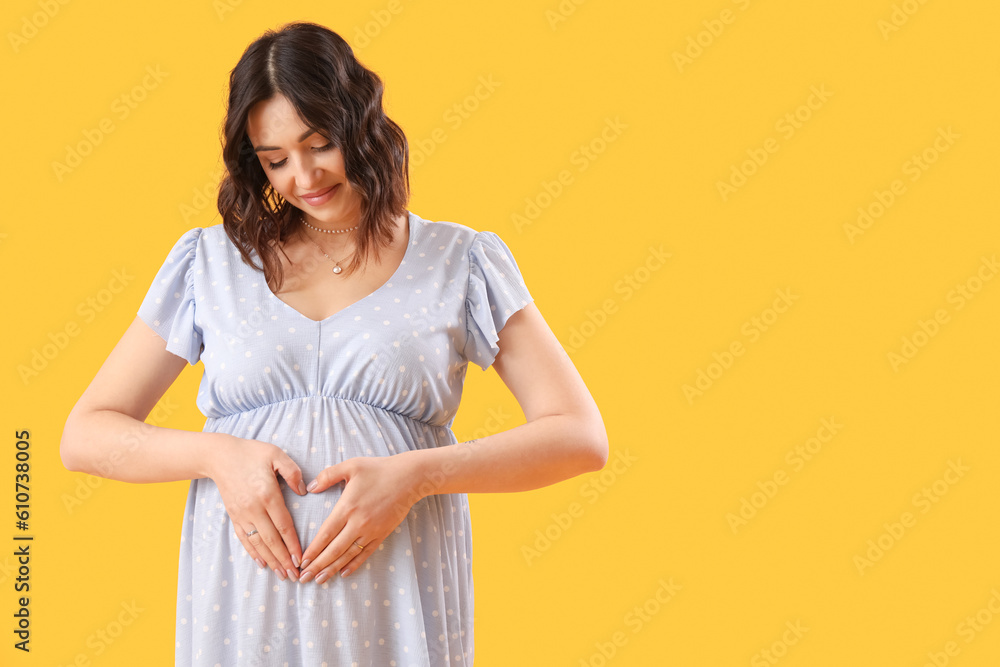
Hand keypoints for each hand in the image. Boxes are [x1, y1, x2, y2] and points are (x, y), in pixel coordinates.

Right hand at [206, 434, 307, 581]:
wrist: (219, 456)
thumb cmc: (251, 453)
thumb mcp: (276, 454)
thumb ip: (293, 472)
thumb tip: (304, 491)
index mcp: (267, 495)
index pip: (284, 526)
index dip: (293, 545)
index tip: (301, 559)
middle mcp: (253, 509)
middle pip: (271, 540)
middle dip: (284, 560)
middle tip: (295, 576)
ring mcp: (241, 514)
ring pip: (258, 543)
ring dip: (271, 561)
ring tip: (282, 574)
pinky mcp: (233, 516)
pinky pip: (244, 538)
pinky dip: (253, 553)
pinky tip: (262, 563)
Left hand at [298, 453, 420, 582]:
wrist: (409, 477)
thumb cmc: (380, 469)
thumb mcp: (351, 465)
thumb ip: (328, 475)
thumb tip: (310, 487)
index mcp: (347, 507)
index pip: (326, 534)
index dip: (313, 550)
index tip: (302, 561)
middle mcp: (358, 523)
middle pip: (334, 549)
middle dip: (318, 565)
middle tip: (304, 578)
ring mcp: (371, 531)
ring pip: (348, 555)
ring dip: (333, 569)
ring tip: (320, 580)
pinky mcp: (382, 534)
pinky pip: (366, 553)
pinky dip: (354, 564)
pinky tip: (344, 573)